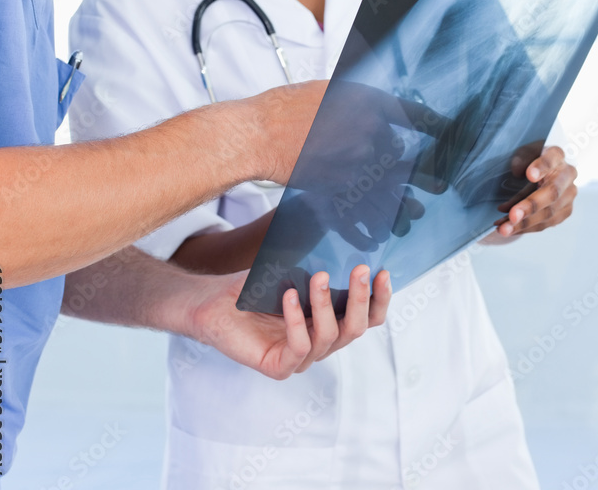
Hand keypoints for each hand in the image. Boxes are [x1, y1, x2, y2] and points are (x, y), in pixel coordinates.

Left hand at [178, 264, 391, 378]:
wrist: (214, 302)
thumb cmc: (254, 286)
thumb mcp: (291, 267)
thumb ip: (317, 259)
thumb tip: (343, 230)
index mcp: (329, 320)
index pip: (367, 318)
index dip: (379, 299)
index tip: (383, 272)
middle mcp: (320, 342)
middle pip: (355, 329)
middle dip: (361, 299)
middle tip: (360, 270)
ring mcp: (300, 357)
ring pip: (328, 336)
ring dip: (326, 304)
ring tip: (320, 276)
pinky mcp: (278, 366)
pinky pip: (298, 347)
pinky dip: (297, 320)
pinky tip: (289, 295)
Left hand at [491, 145, 576, 238]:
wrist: (543, 169)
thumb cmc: (532, 159)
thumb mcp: (523, 152)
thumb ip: (521, 159)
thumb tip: (517, 172)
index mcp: (557, 155)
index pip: (552, 159)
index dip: (542, 168)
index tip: (530, 175)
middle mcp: (567, 175)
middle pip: (552, 193)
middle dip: (530, 206)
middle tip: (512, 216)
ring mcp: (568, 195)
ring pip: (549, 213)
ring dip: (525, 223)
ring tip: (504, 228)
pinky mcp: (563, 211)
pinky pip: (546, 223)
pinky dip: (526, 228)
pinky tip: (510, 229)